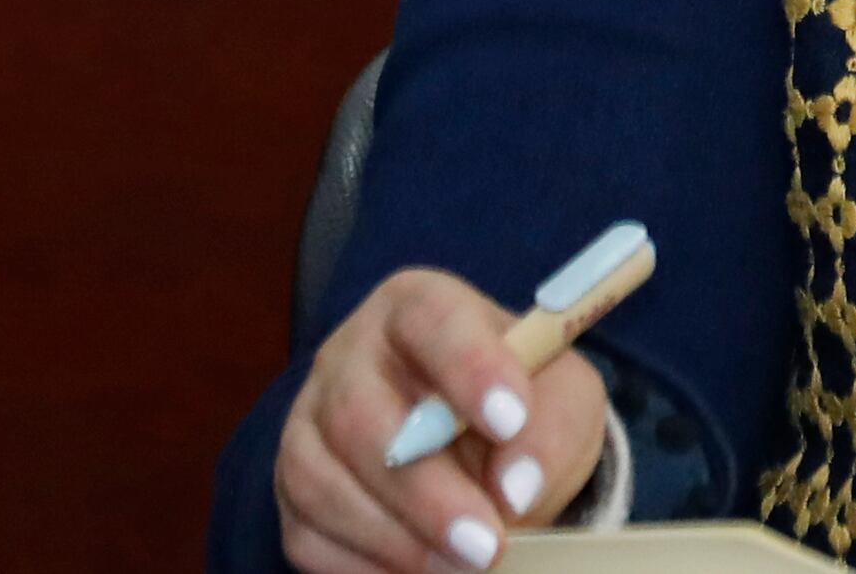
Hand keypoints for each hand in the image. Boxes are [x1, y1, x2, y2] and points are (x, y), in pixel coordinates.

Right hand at [277, 268, 611, 573]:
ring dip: (395, 537)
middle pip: (358, 413)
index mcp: (419, 307)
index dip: (468, 367)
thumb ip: (551, 429)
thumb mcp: (563, 399)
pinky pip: (307, 534)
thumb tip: (514, 488)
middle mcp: (350, 356)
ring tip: (462, 566)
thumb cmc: (523, 406)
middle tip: (487, 542)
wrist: (483, 448)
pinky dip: (364, 565)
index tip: (510, 421)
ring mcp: (310, 422)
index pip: (431, 318)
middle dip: (425, 490)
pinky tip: (421, 572)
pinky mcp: (293, 489)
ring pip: (319, 479)